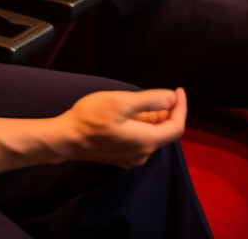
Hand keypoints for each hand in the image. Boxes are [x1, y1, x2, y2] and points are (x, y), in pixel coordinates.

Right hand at [59, 88, 187, 166]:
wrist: (67, 138)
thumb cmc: (91, 117)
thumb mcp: (121, 102)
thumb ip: (150, 101)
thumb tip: (173, 98)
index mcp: (146, 141)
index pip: (176, 127)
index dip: (181, 107)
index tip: (178, 89)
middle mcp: (143, 154)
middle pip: (165, 132)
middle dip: (167, 111)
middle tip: (159, 92)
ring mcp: (132, 158)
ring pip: (152, 135)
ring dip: (153, 117)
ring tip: (142, 100)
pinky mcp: (122, 157)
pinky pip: (141, 140)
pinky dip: (143, 125)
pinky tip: (131, 114)